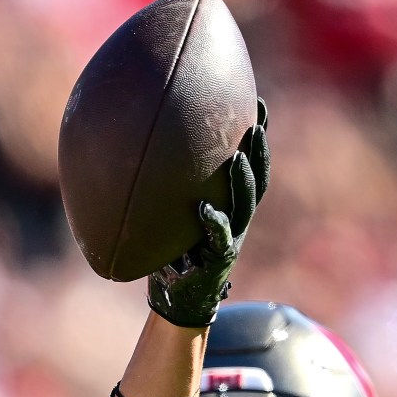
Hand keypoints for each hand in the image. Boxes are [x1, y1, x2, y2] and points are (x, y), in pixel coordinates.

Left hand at [148, 100, 269, 327]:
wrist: (177, 294)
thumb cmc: (170, 247)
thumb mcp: (170, 211)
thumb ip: (166, 183)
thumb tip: (137, 141)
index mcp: (230, 202)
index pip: (249, 162)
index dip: (256, 134)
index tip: (255, 102)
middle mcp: (237, 216)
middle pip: (256, 177)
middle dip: (259, 149)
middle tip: (257, 121)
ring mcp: (232, 236)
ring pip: (245, 203)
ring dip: (243, 178)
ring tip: (238, 155)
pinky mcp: (220, 258)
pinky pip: (219, 237)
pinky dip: (212, 221)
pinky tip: (202, 207)